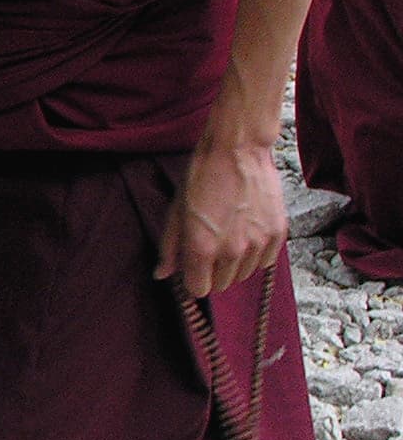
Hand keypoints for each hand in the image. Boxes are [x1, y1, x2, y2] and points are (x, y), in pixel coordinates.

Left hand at [157, 136, 286, 298]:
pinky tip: (247, 234)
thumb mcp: (177, 211)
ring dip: (235, 263)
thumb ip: (170, 247)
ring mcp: (258, 243)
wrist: (238, 149)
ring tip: (230, 236)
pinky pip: (265, 262)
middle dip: (213, 271)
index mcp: (202, 247)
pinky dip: (256, 254)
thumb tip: (162, 274)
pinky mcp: (278, 233)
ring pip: (244, 274)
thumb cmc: (202, 176)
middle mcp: (232, 251)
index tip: (193, 266)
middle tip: (211, 246)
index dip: (193, 279)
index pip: (199, 289)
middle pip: (222, 285)